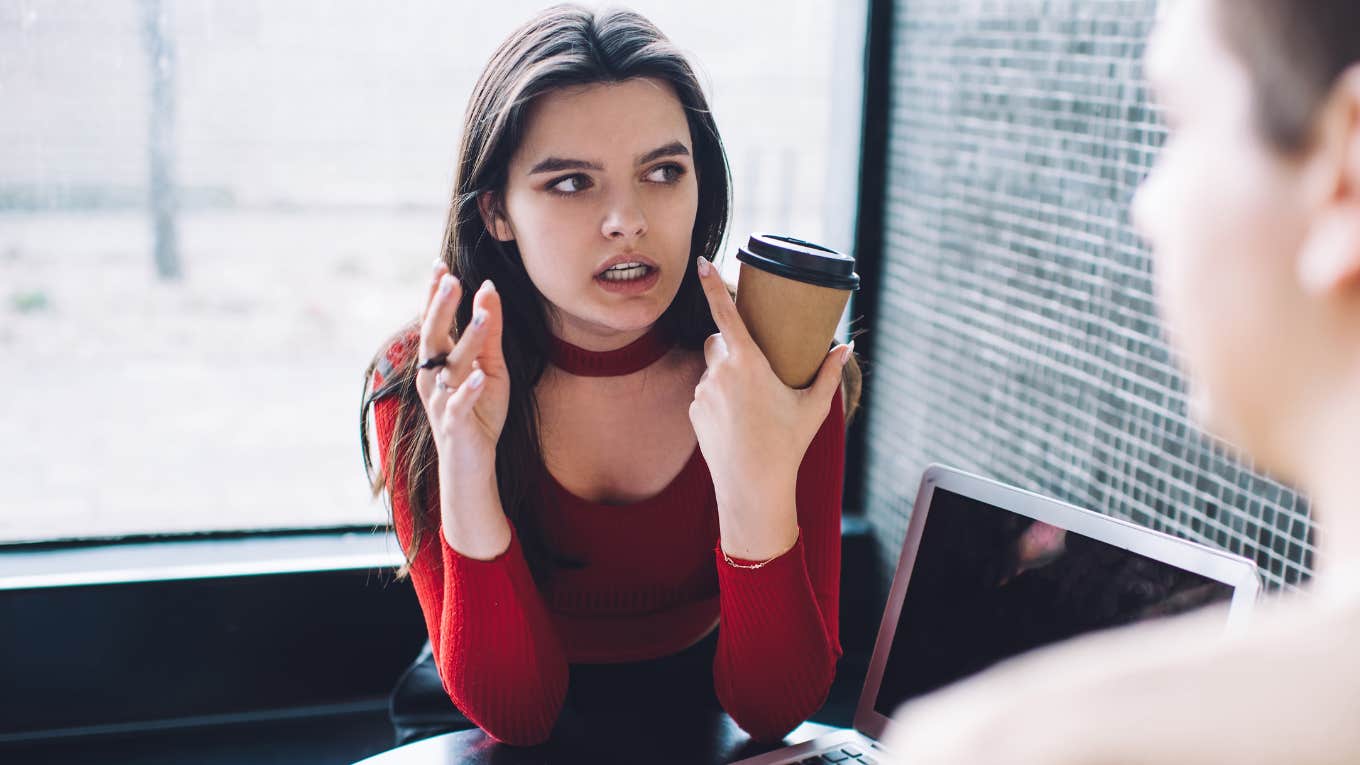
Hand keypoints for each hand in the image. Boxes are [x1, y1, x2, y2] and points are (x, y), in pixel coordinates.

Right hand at [416, 262, 510, 481]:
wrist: (471, 461)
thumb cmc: (480, 410)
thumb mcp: (492, 366)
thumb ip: (489, 332)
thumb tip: (488, 289)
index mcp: (438, 361)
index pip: (434, 322)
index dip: (435, 295)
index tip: (440, 264)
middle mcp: (432, 377)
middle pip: (433, 338)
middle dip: (441, 309)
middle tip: (451, 280)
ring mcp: (440, 401)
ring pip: (450, 367)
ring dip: (466, 341)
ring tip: (480, 316)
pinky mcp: (454, 424)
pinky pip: (458, 405)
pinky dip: (468, 391)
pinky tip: (479, 377)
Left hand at [690, 256, 851, 557]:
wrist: (752, 486)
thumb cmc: (787, 444)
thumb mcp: (814, 406)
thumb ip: (828, 373)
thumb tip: (846, 347)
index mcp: (748, 362)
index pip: (725, 313)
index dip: (712, 285)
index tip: (701, 263)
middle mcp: (720, 372)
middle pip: (717, 341)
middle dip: (730, 346)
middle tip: (754, 368)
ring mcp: (703, 392)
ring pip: (711, 370)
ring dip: (725, 377)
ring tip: (749, 408)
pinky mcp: (693, 411)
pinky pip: (704, 394)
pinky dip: (717, 400)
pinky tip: (736, 423)